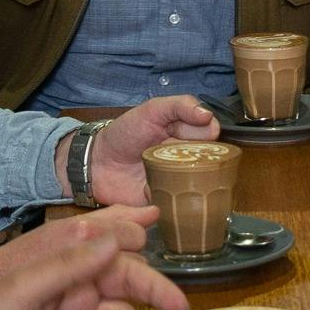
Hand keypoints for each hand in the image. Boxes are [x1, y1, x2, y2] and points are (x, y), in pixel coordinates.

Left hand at [87, 96, 219, 205]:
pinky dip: (179, 199)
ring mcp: (180, 181)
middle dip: (199, 158)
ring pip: (202, 184)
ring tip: (170, 172)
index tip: (186, 133)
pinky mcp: (170, 201)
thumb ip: (180, 106)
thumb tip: (209, 116)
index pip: (211, 135)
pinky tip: (168, 190)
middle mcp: (189, 159)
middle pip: (211, 160)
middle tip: (175, 153)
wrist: (98, 163)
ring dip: (193, 181)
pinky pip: (184, 203)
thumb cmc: (125, 133)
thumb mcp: (152, 110)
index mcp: (188, 136)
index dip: (204, 135)